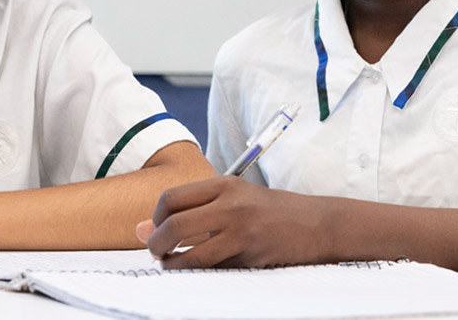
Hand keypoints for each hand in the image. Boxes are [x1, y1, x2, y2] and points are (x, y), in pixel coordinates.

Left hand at [136, 176, 331, 268]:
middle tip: (155, 252)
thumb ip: (190, 210)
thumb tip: (138, 229)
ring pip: (192, 252)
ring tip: (171, 264)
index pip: (170, 198)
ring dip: (173, 263)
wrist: (318, 224)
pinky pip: (214, 268)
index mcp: (224, 184)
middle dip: (156, 243)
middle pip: (174, 224)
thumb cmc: (271, 211)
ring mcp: (242, 230)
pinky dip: (198, 272)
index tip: (157, 229)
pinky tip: (196, 270)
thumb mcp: (233, 200)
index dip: (154, 218)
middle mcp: (231, 204)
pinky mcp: (252, 254)